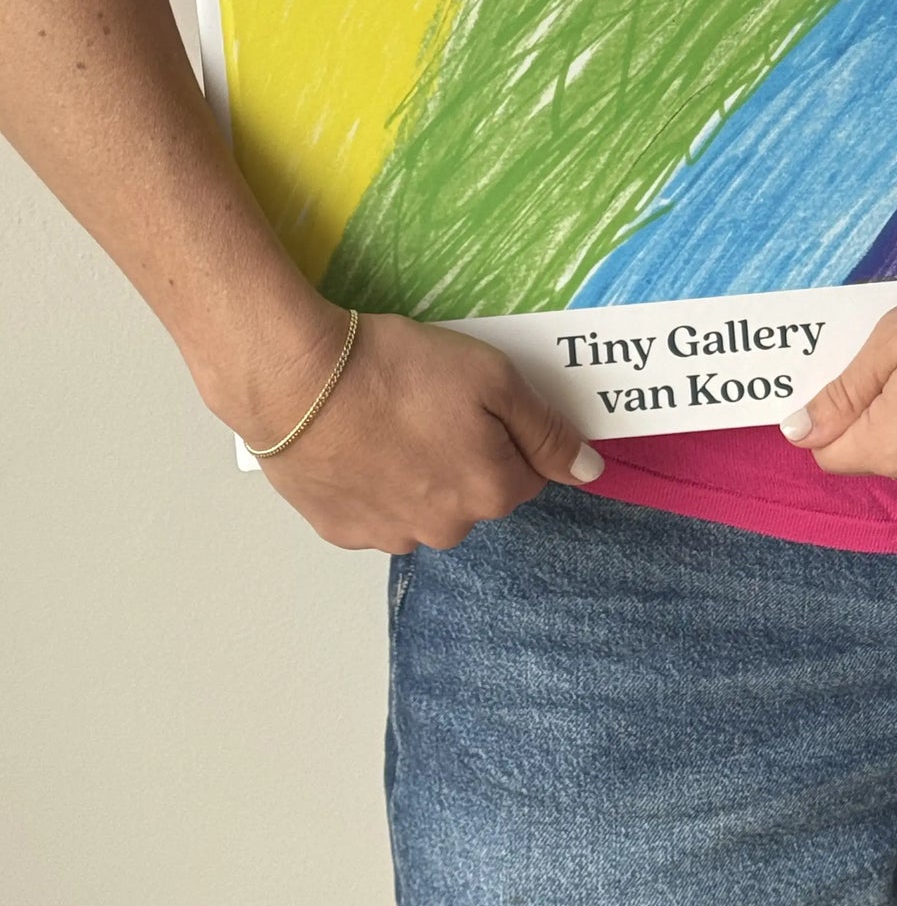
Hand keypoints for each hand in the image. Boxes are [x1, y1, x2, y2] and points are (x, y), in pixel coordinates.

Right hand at [219, 301, 604, 551]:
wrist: (297, 381)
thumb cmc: (398, 370)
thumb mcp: (494, 378)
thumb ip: (547, 430)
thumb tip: (591, 471)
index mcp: (490, 492)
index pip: (529, 473)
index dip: (510, 432)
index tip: (478, 401)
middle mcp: (445, 529)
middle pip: (477, 493)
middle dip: (465, 455)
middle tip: (430, 404)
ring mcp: (389, 535)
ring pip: (426, 507)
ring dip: (419, 473)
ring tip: (388, 420)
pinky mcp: (340, 530)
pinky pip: (376, 511)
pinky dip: (374, 483)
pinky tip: (358, 443)